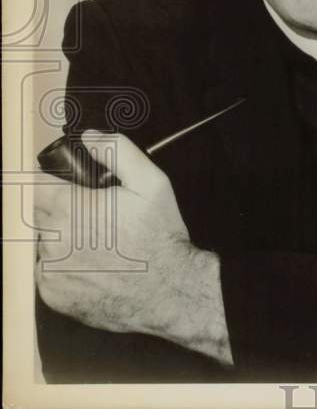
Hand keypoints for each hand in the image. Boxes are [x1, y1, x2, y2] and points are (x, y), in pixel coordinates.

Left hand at [34, 131, 232, 363]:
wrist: (168, 290)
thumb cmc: (160, 236)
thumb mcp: (151, 182)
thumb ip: (118, 151)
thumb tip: (89, 137)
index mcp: (71, 207)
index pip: (33, 185)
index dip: (48, 182)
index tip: (65, 186)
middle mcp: (53, 238)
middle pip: (37, 213)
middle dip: (59, 209)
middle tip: (93, 216)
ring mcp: (51, 269)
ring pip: (43, 243)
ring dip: (61, 238)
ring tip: (97, 242)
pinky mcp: (53, 294)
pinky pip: (47, 272)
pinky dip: (64, 266)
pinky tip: (93, 265)